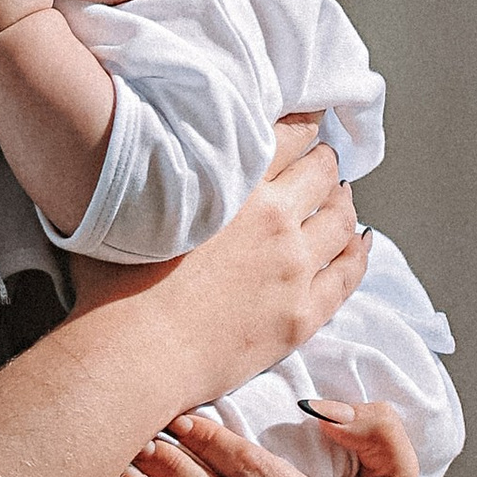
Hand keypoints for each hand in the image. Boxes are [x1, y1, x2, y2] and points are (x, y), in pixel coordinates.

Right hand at [111, 123, 365, 407]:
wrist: (134, 353)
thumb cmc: (116, 286)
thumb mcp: (130, 207)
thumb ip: (154, 177)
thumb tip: (144, 156)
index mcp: (235, 187)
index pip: (286, 137)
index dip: (301, 126)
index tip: (306, 123)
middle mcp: (274, 220)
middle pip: (321, 173)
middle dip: (324, 161)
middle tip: (322, 159)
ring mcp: (293, 269)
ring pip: (341, 220)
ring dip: (344, 202)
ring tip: (340, 196)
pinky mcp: (301, 315)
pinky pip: (347, 276)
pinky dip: (359, 253)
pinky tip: (360, 243)